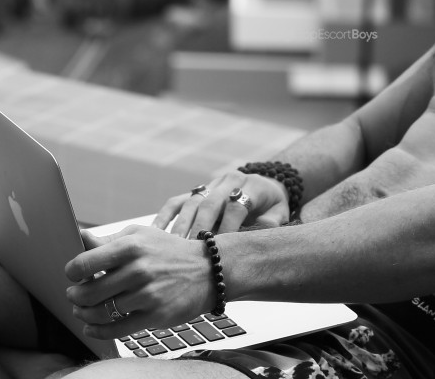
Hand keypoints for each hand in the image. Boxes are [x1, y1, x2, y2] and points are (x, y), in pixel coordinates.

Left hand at [64, 225, 213, 338]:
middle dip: (74, 296)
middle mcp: (138, 270)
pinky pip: (117, 329)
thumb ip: (108, 241)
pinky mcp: (155, 315)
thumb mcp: (140, 235)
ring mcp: (147, 295)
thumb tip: (79, 238)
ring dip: (84, 314)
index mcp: (131, 246)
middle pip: (89, 292)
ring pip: (100, 313)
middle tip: (74, 296)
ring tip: (81, 311)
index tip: (72, 275)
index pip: (85, 263)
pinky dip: (98, 332)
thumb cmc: (168, 251)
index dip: (72, 272)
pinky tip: (91, 328)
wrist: (207, 270)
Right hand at [154, 169, 289, 237]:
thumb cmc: (272, 206)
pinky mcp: (195, 192)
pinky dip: (164, 216)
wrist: (265, 184)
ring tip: (173, 248)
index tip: (220, 249)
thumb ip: (271, 224)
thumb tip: (256, 236)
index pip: (236, 206)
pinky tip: (154, 233)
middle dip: (200, 228)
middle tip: (191, 252)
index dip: (228, 228)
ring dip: (181, 226)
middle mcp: (227, 182)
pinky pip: (176, 202)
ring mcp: (210, 185)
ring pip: (191, 203)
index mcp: (250, 186)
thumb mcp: (280, 213)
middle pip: (210, 203)